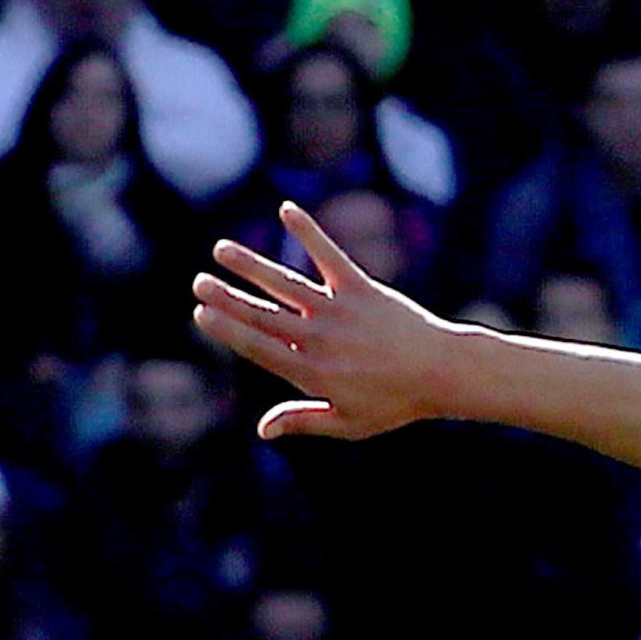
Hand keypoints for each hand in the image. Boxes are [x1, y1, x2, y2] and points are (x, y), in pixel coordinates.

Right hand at [191, 203, 474, 441]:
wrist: (442, 373)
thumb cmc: (395, 402)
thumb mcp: (349, 423)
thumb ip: (304, 420)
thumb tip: (261, 430)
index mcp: (312, 373)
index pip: (259, 347)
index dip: (228, 330)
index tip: (200, 313)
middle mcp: (320, 340)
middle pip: (263, 315)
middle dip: (227, 298)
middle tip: (198, 282)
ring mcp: (339, 312)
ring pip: (285, 284)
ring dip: (251, 265)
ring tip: (221, 250)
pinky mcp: (361, 288)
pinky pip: (329, 256)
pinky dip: (308, 232)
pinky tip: (286, 209)